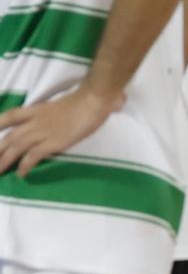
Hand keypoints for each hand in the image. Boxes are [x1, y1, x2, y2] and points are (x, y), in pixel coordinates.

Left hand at [0, 84, 116, 176]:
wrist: (93, 100)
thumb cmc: (83, 101)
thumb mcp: (60, 105)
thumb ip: (52, 114)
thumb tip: (53, 121)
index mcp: (37, 110)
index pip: (10, 116)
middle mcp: (36, 121)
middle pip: (10, 136)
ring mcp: (44, 132)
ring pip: (18, 146)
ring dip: (6, 160)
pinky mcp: (54, 142)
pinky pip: (34, 155)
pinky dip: (25, 165)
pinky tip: (21, 173)